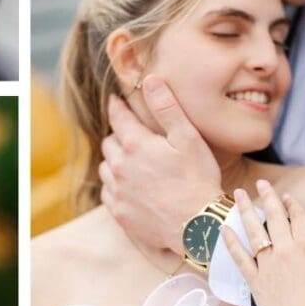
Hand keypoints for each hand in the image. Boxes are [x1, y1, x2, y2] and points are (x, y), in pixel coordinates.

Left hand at [100, 75, 222, 252]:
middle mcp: (119, 166)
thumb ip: (166, 107)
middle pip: (109, 142)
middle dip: (118, 135)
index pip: (117, 116)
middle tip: (131, 135)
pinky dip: (115, 185)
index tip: (115, 101)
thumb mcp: (187, 137)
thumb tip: (149, 80)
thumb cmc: (198, 178)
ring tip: (131, 162)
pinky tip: (130, 186)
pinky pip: (108, 192)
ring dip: (115, 160)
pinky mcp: (119, 212)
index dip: (117, 106)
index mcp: (135, 144)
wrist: (198, 226)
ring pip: (106, 167)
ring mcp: (117, 191)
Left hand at [222, 180, 304, 305]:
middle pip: (274, 217)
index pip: (298, 217)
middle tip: (260, 184)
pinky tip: (223, 228)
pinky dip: (230, 241)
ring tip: (238, 194)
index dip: (292, 204)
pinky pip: (239, 256)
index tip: (286, 195)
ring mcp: (267, 265)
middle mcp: (285, 250)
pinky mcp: (255, 281)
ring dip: (245, 210)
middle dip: (267, 197)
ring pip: (253, 230)